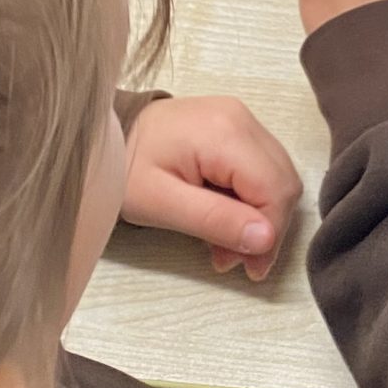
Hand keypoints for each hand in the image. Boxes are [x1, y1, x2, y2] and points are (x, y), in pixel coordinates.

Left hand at [123, 97, 302, 281]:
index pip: (275, 190)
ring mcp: (241, 119)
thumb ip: (215, 220)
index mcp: (225, 134)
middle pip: (282, 183)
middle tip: (235, 261)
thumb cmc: (123, 167)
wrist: (104, 136)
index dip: (271, 234)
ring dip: (259, 218)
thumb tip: (266, 238)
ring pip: (277, 178)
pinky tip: (224, 218)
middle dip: (266, 229)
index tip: (252, 268)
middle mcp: (241, 119)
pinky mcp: (236, 127)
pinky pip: (261, 168)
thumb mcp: (160, 203)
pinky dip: (251, 200)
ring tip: (224, 245)